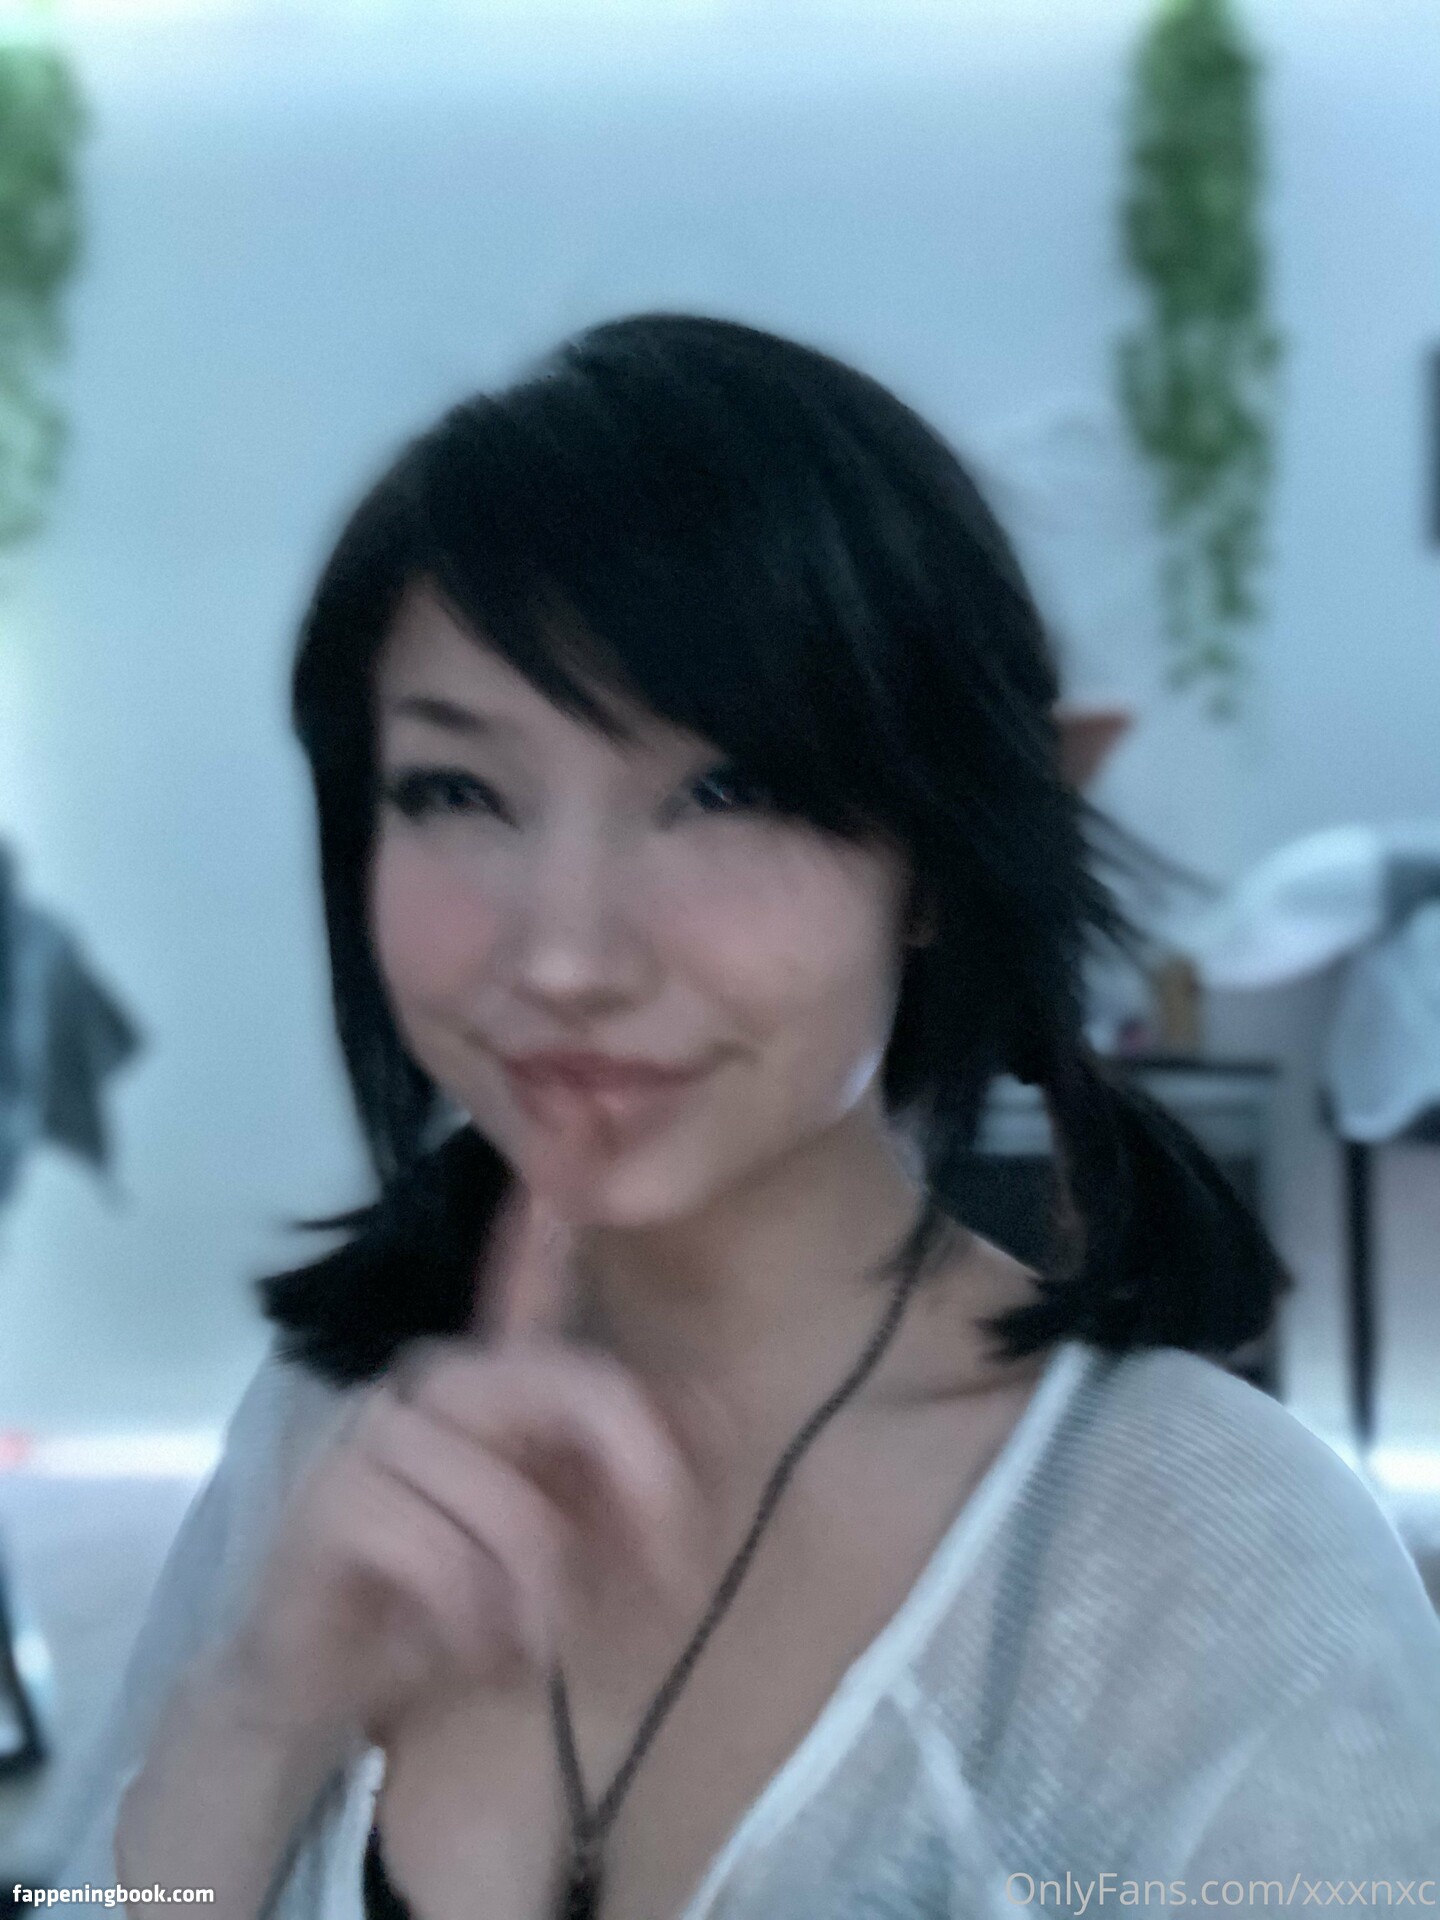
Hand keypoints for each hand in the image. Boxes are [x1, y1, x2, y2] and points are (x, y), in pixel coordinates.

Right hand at [223, 1099, 709, 1913]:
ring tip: (533, 1642)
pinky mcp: (336, 1499)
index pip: (524, 1277)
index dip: (546, 1227)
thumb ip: (627, 1479)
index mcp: (496, 1379)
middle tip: (674, 1583)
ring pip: (518, 1510)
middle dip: (648, 1489)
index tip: (561, 1170)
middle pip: (577, 1390)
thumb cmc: (448, 1601)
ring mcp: (382, 1432)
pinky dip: (478, 1625)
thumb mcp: (560, 1540)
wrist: (314, 1681)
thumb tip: (721, 1410)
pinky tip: (465, 1648)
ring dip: (548, 1602)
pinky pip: (447, 1559)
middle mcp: (440, 1380)